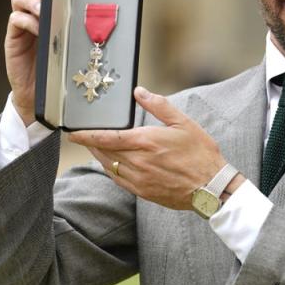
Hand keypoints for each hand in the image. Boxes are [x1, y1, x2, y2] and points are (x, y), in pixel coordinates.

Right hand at [5, 0, 76, 125]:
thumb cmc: (62, 71)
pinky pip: (16, 20)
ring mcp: (23, 25)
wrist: (42, 97)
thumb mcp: (75, 49)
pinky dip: (27, 21)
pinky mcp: (13, 39)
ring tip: (45, 9)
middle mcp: (36, 14)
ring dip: (34, 0)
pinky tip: (39, 29)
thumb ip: (82, 34)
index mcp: (53, 13)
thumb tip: (109, 23)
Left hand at [69, 87, 242, 210]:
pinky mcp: (143, 191)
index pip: (106, 138)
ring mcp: (139, 178)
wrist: (211, 186)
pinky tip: (112, 165)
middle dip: (92, 144)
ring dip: (100, 156)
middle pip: (103, 152)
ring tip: (97, 148)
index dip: (86, 136)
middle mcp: (138, 161)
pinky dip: (111, 170)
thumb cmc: (201, 154)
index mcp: (145, 141)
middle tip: (85, 137)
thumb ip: (158, 106)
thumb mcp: (183, 123)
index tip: (73, 133)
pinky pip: (118, 180)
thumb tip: (140, 92)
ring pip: (108, 166)